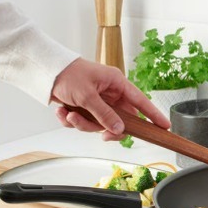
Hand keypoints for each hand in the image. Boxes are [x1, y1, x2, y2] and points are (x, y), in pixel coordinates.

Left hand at [51, 58, 169, 140]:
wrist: (43, 71)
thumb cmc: (67, 74)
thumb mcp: (87, 96)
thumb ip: (105, 115)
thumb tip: (119, 130)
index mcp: (116, 83)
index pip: (141, 101)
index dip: (153, 115)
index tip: (164, 126)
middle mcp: (109, 93)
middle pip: (118, 119)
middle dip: (103, 127)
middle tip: (101, 135)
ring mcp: (97, 101)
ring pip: (99, 124)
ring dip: (83, 124)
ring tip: (69, 115)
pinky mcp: (85, 107)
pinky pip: (85, 122)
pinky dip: (72, 121)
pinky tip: (62, 112)